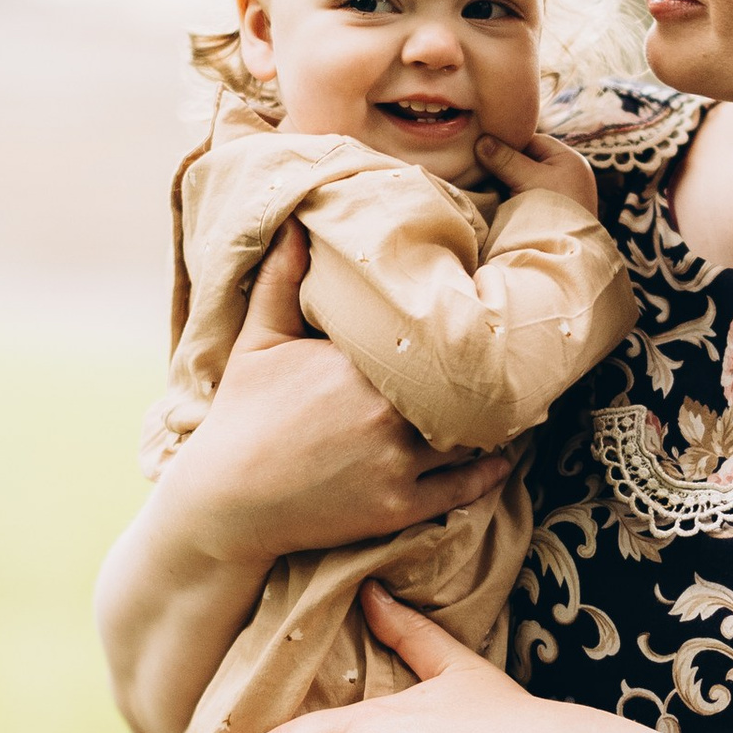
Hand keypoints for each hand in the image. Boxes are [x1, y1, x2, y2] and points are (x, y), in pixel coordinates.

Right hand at [162, 226, 514, 564]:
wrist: (225, 502)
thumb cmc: (241, 415)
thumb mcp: (258, 340)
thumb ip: (281, 280)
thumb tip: (300, 224)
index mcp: (356, 364)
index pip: (425, 338)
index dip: (450, 330)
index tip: (470, 317)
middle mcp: (384, 413)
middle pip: (455, 386)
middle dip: (475, 375)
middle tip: (504, 359)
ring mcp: (394, 463)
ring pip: (466, 436)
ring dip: (488, 422)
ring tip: (507, 404)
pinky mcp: (398, 507)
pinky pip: (462, 490)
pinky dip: (488, 474)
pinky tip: (502, 458)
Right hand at [477, 124, 598, 215]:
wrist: (565, 252)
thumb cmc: (553, 209)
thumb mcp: (528, 178)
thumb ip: (504, 159)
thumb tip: (480, 141)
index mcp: (568, 159)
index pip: (532, 141)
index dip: (507, 143)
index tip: (483, 146)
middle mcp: (565, 174)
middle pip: (527, 160)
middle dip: (504, 163)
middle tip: (478, 163)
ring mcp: (557, 194)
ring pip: (523, 179)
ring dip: (505, 181)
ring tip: (482, 180)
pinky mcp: (548, 212)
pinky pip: (524, 196)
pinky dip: (510, 195)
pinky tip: (493, 196)